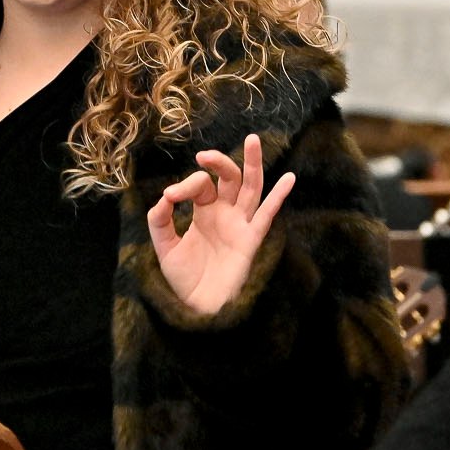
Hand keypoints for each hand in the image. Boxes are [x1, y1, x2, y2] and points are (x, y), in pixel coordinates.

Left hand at [146, 133, 295, 315]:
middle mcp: (225, 214)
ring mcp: (240, 225)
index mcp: (204, 212)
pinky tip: (289, 178)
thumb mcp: (165, 247)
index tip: (170, 198)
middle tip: (205, 155)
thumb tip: (164, 196)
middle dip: (220, 162)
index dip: (185, 186)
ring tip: (253, 140)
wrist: (198, 309)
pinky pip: (267, 215)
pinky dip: (279, 196)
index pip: (200, 185)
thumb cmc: (184, 280)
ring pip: (251, 188)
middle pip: (230, 178)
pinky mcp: (250, 240)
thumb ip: (160, 221)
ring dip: (253, 164)